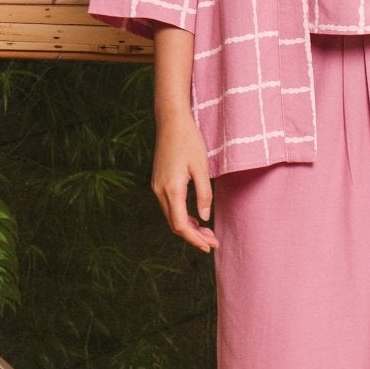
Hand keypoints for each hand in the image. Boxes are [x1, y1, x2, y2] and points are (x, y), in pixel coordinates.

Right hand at [152, 111, 217, 251]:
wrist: (171, 122)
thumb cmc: (189, 141)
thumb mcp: (202, 168)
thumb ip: (204, 194)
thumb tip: (204, 218)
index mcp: (172, 189)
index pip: (181, 225)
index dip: (195, 239)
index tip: (209, 246)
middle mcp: (160, 191)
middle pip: (175, 225)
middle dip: (194, 237)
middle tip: (213, 242)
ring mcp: (157, 187)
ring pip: (171, 217)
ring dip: (188, 227)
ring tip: (207, 232)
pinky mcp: (158, 182)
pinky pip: (169, 207)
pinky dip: (182, 216)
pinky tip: (195, 218)